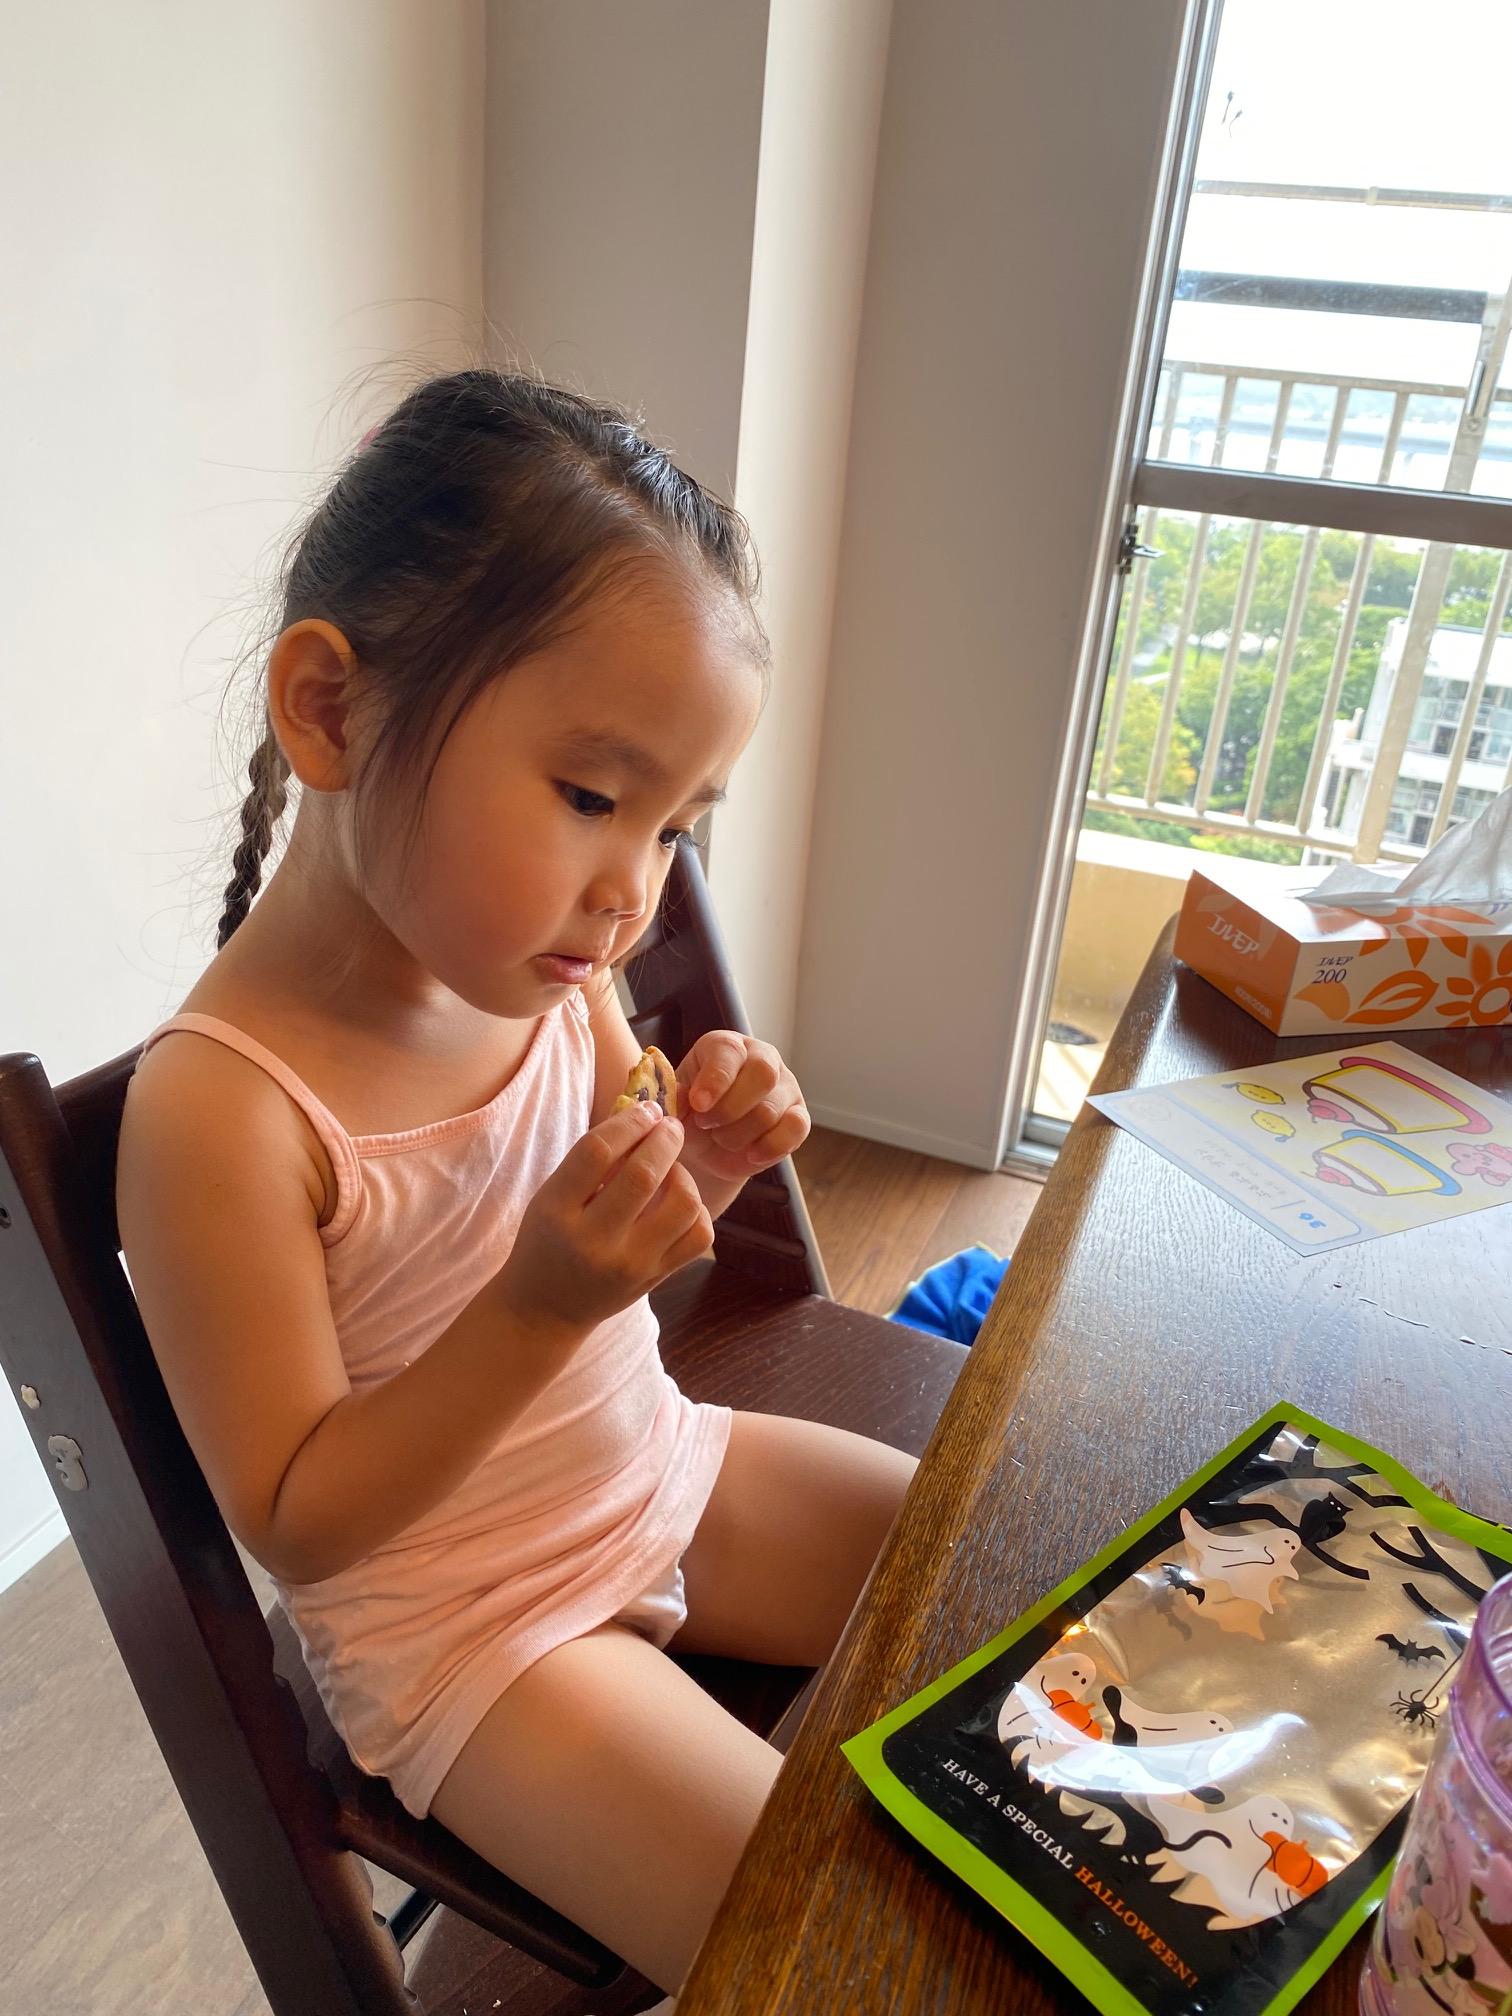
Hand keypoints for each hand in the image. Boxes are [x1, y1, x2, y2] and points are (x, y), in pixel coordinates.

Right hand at [497, 1102, 713, 1337]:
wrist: (547, 1309)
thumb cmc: (549, 1239)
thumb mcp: (552, 1196)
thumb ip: (591, 1160)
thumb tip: (645, 1114)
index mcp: (556, 1210)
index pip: (597, 1152)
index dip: (629, 1122)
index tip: (646, 1110)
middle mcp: (593, 1240)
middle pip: (644, 1175)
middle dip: (665, 1139)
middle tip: (670, 1127)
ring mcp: (629, 1264)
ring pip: (683, 1204)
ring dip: (683, 1175)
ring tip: (672, 1169)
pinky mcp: (655, 1278)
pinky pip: (699, 1236)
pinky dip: (697, 1210)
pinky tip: (679, 1202)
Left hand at [676, 1032, 810, 1185]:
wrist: (706, 1151)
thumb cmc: (690, 1117)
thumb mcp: (676, 1106)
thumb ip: (677, 1098)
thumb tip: (683, 1095)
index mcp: (727, 1046)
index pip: (730, 1051)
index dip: (716, 1078)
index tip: (699, 1103)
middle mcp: (762, 1058)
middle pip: (762, 1074)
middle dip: (729, 1109)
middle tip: (706, 1124)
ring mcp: (786, 1087)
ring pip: (770, 1110)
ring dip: (738, 1134)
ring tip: (721, 1139)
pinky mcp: (799, 1116)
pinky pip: (796, 1129)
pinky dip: (770, 1148)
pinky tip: (750, 1155)